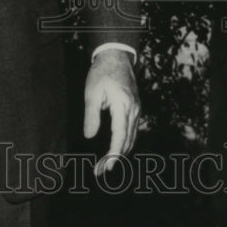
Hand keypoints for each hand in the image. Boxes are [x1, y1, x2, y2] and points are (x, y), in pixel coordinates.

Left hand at [83, 48, 139, 176]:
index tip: (106, 168)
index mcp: (123, 106)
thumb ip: (91, 115)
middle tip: (99, 170)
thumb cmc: (102, 72)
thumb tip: (89, 136)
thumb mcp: (92, 92)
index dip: (114, 154)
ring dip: (120, 152)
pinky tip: (115, 149)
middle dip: (115, 158)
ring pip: (132, 137)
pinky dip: (125, 142)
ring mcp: (136, 109)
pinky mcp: (135, 108)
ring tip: (104, 164)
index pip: (120, 137)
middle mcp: (134, 110)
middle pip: (127, 141)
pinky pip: (132, 130)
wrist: (117, 56)